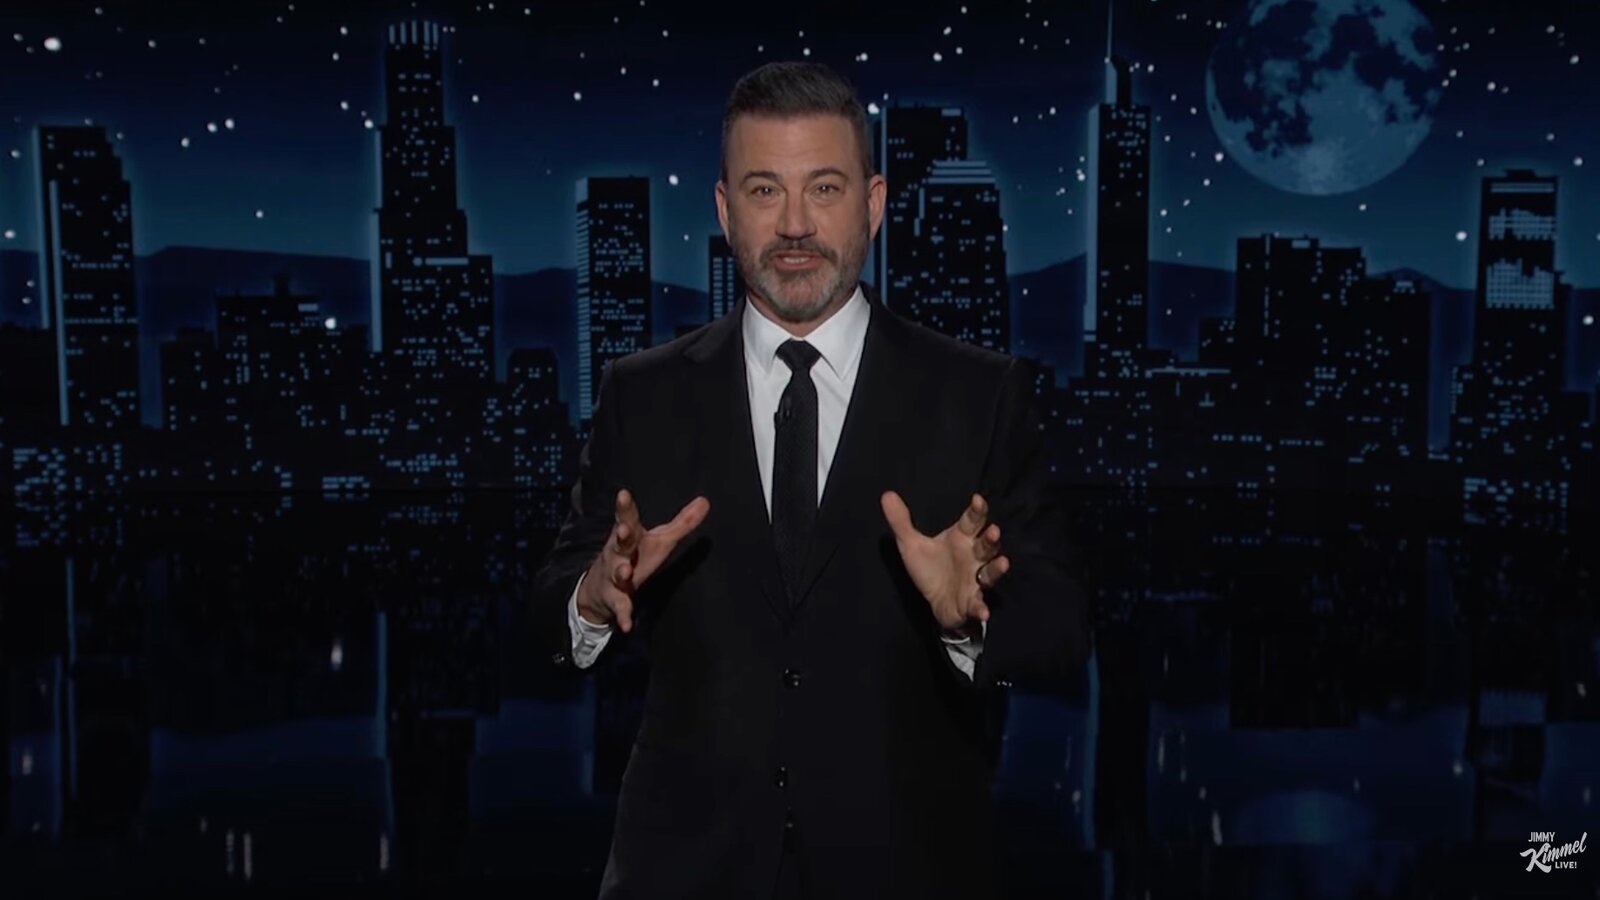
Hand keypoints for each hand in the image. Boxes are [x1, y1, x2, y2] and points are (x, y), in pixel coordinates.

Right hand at [578, 488, 710, 632]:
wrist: (598, 589)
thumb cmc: (635, 555)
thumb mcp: (659, 539)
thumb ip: (682, 522)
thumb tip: (705, 501)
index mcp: (631, 537)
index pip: (627, 518)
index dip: (625, 507)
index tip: (623, 494)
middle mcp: (619, 553)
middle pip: (619, 542)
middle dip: (621, 535)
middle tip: (623, 529)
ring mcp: (614, 577)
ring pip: (616, 573)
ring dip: (620, 572)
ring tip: (626, 572)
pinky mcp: (614, 599)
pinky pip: (619, 607)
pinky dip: (623, 615)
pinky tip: (627, 625)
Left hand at [880, 491, 1010, 632]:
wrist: (935, 602)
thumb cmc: (930, 568)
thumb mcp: (911, 545)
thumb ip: (901, 522)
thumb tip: (886, 494)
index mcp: (962, 538)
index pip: (972, 521)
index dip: (977, 510)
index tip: (978, 499)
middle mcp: (974, 557)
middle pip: (986, 545)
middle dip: (991, 539)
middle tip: (994, 531)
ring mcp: (976, 579)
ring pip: (990, 572)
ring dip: (996, 568)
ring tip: (1003, 562)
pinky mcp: (972, 602)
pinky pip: (979, 604)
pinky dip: (981, 608)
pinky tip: (983, 612)